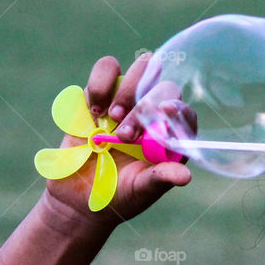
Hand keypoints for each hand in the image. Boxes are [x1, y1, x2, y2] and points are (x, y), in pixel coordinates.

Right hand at [43, 54, 196, 227]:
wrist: (80, 197)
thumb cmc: (118, 196)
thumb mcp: (140, 191)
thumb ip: (160, 179)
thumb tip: (185, 177)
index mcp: (172, 138)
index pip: (185, 113)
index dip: (178, 108)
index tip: (164, 112)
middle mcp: (155, 115)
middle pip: (165, 86)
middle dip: (146, 106)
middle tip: (126, 136)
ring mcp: (129, 100)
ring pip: (142, 68)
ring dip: (127, 90)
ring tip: (112, 119)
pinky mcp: (102, 93)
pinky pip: (108, 68)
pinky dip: (102, 82)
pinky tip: (95, 110)